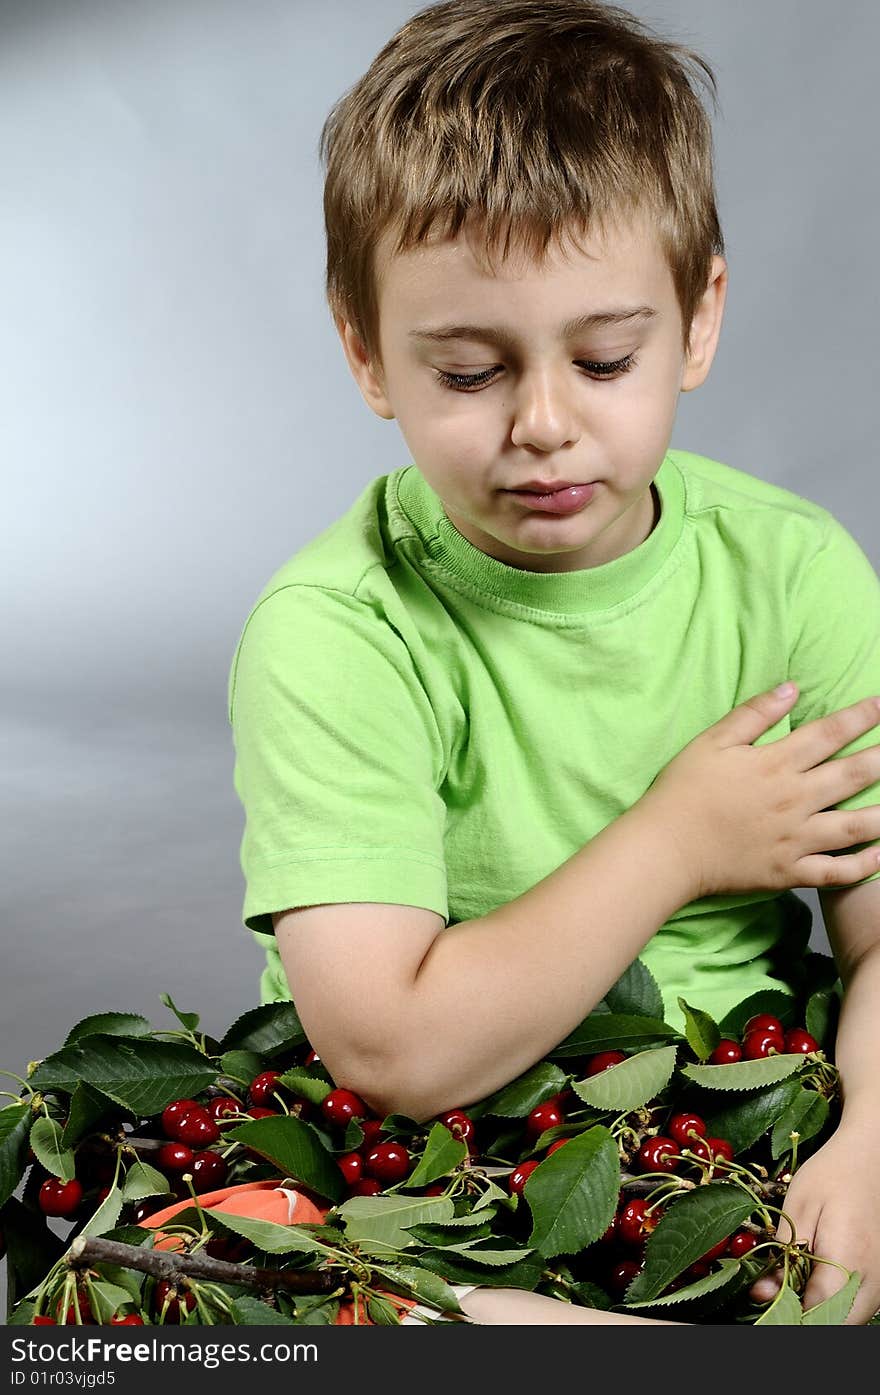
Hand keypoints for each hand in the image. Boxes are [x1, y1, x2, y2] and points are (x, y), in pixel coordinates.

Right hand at [640, 686, 879, 900]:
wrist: (666, 848)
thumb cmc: (683, 791)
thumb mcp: (712, 741)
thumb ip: (753, 714)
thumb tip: (791, 688)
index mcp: (776, 764)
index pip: (829, 733)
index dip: (861, 716)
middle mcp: (795, 799)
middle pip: (854, 775)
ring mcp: (796, 838)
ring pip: (857, 825)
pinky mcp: (790, 871)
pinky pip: (837, 871)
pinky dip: (865, 864)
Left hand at [749, 1121, 879, 1323]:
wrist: (869, 1157)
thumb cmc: (833, 1174)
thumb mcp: (798, 1206)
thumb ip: (782, 1254)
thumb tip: (762, 1295)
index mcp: (849, 1261)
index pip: (816, 1314)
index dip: (784, 1315)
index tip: (762, 1301)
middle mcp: (873, 1281)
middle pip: (836, 1325)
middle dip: (802, 1319)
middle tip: (775, 1298)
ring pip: (849, 1320)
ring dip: (819, 1313)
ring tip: (791, 1286)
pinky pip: (857, 1306)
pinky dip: (834, 1303)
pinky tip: (813, 1282)